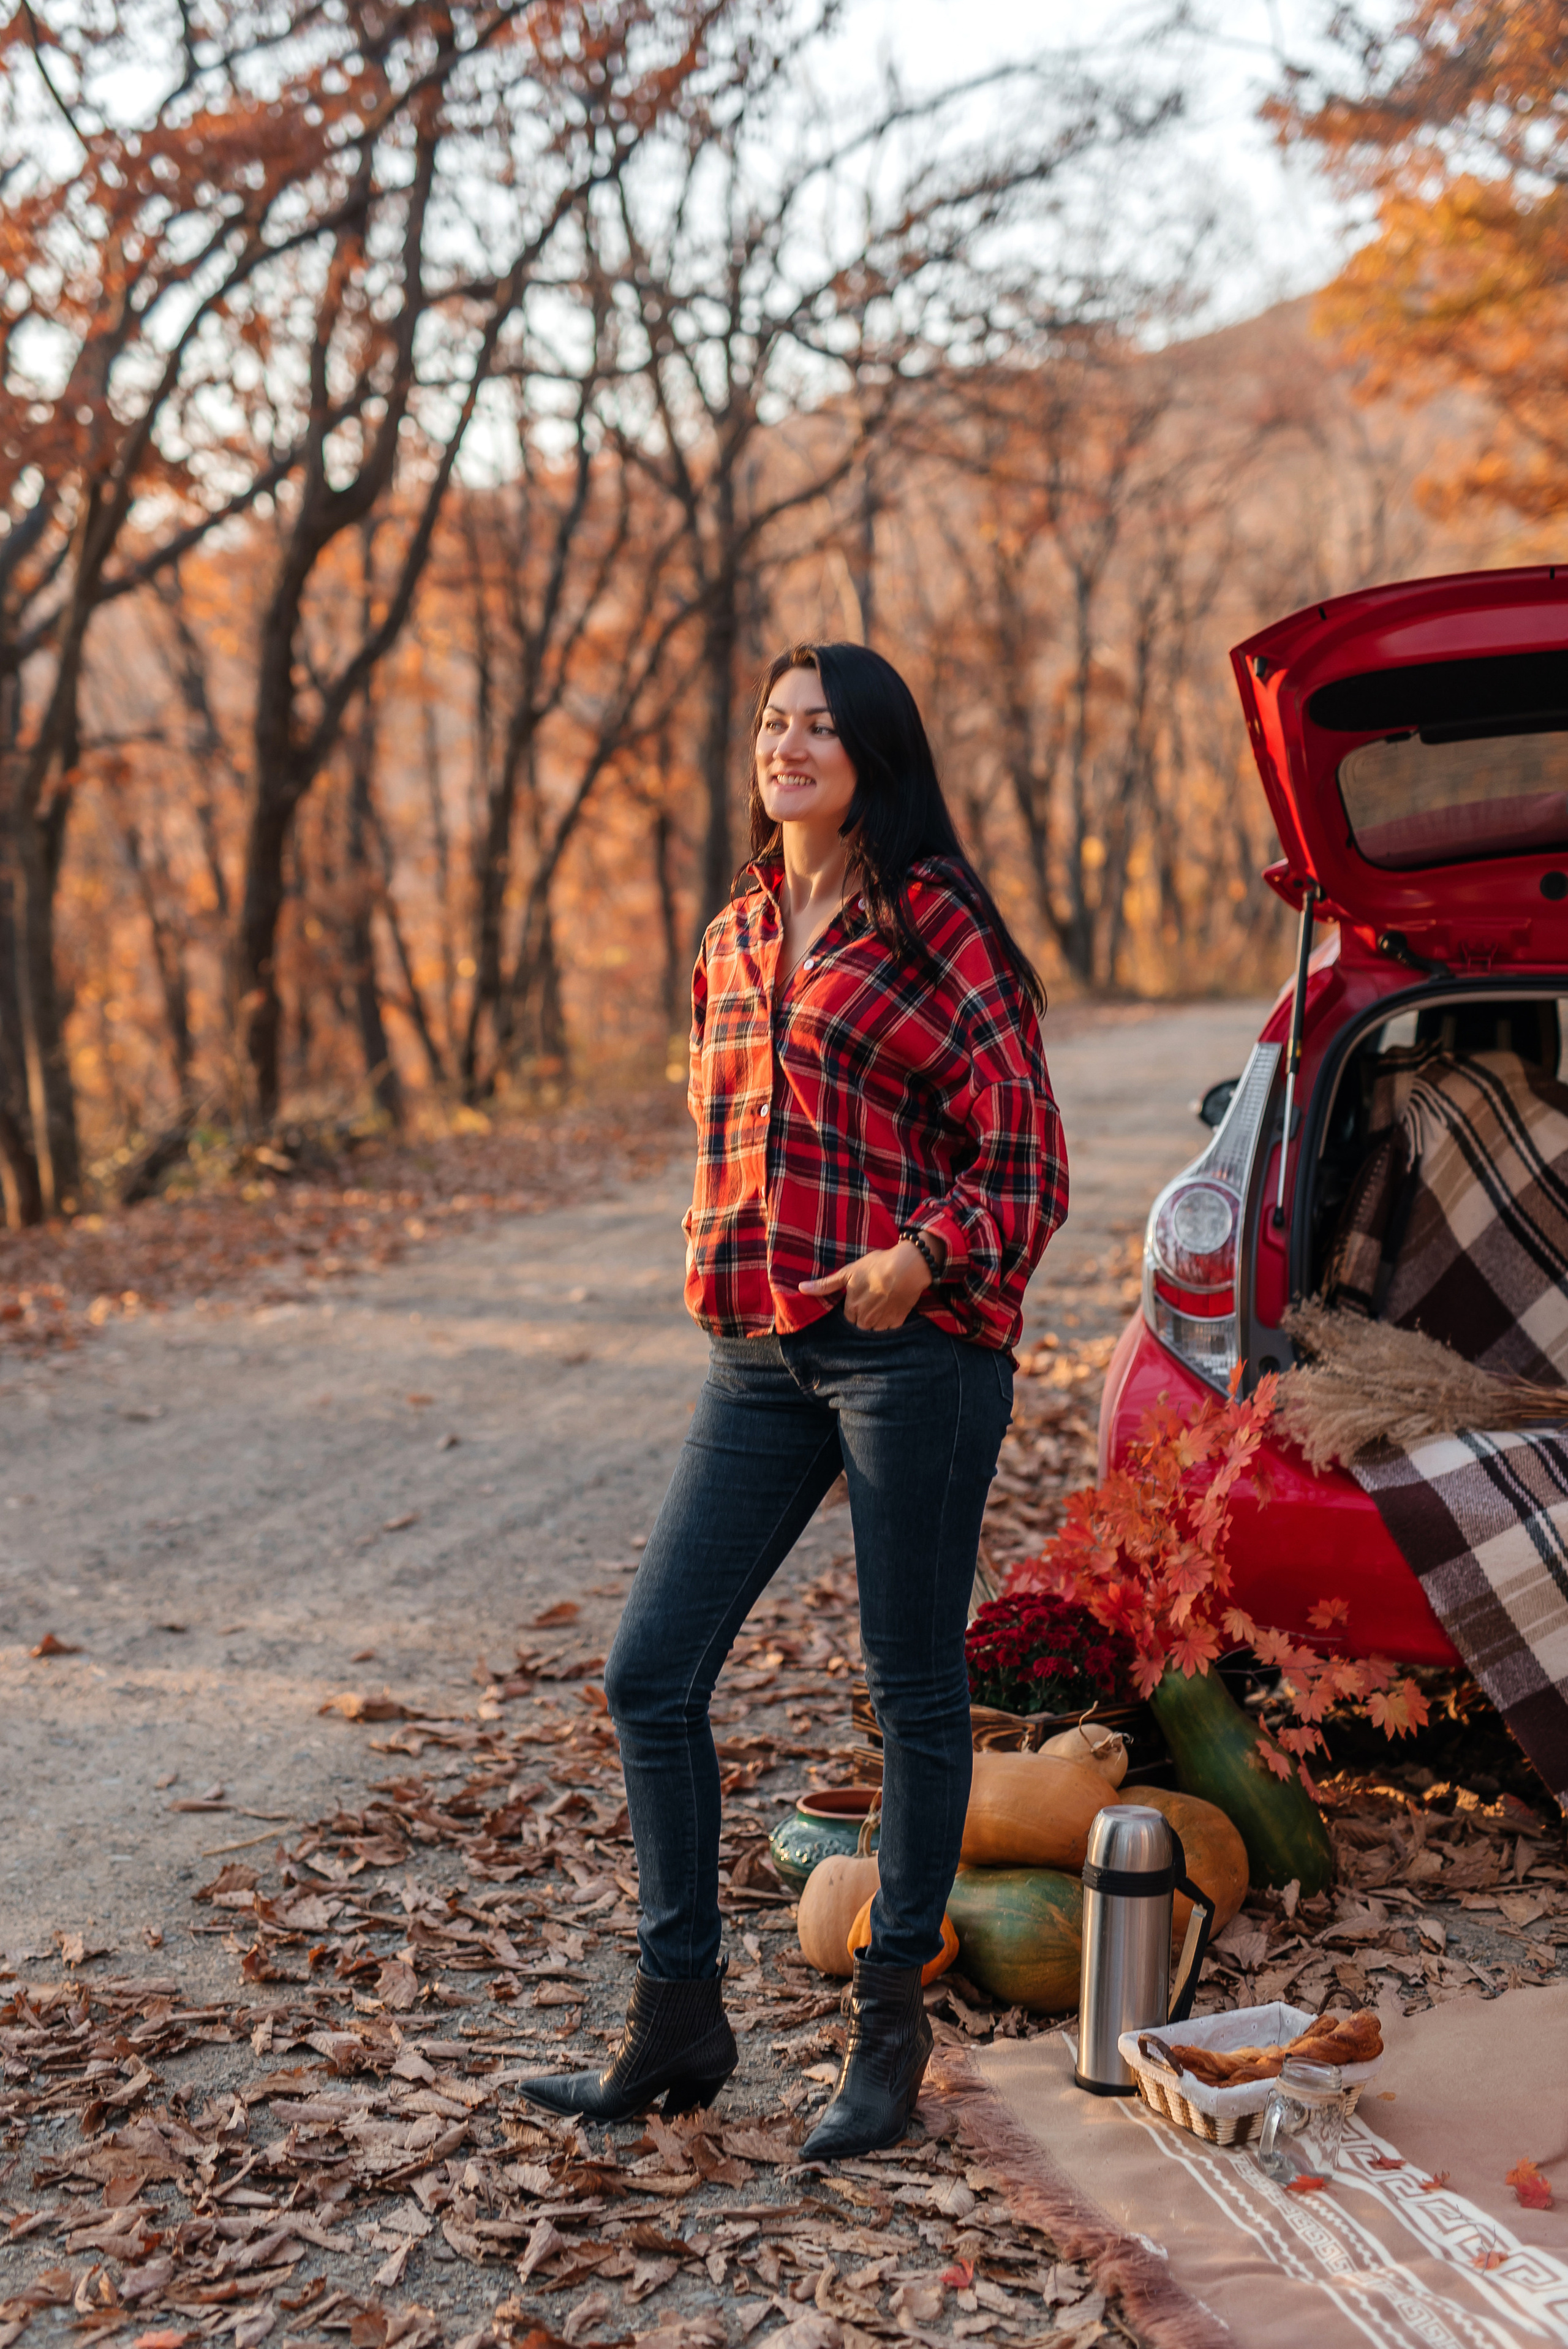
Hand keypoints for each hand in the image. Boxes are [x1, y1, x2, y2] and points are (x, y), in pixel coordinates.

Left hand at [799, 1238, 934, 1329]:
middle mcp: (866, 1320)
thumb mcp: (848, 1272)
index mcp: (852, 1309)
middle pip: (861, 1325)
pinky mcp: (899, 1321)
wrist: (907, 1268)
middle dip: (864, 1316)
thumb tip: (801, 1289)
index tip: (860, 1297)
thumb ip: (825, 1285)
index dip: (853, 1307)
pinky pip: (891, 1327)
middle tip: (872, 1299)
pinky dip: (891, 1320)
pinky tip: (893, 1306)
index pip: (848, 1317)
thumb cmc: (876, 1267)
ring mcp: (883, 1322)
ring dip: (877, 1320)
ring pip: (875, 1328)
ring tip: (883, 1302)